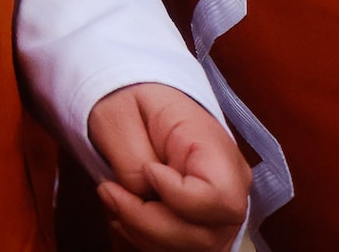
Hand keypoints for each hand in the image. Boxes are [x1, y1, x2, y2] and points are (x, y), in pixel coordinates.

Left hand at [88, 81, 248, 249]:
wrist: (140, 102)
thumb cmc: (133, 103)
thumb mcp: (120, 115)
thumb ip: (132, 159)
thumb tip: (143, 195)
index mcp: (216, 148)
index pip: (221, 197)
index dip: (179, 196)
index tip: (148, 169)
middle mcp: (230, 186)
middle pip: (206, 234)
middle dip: (148, 223)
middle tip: (108, 191)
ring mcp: (220, 212)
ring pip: (193, 249)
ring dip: (144, 234)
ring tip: (113, 200)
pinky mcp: (203, 227)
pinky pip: (182, 249)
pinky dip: (148, 241)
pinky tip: (125, 216)